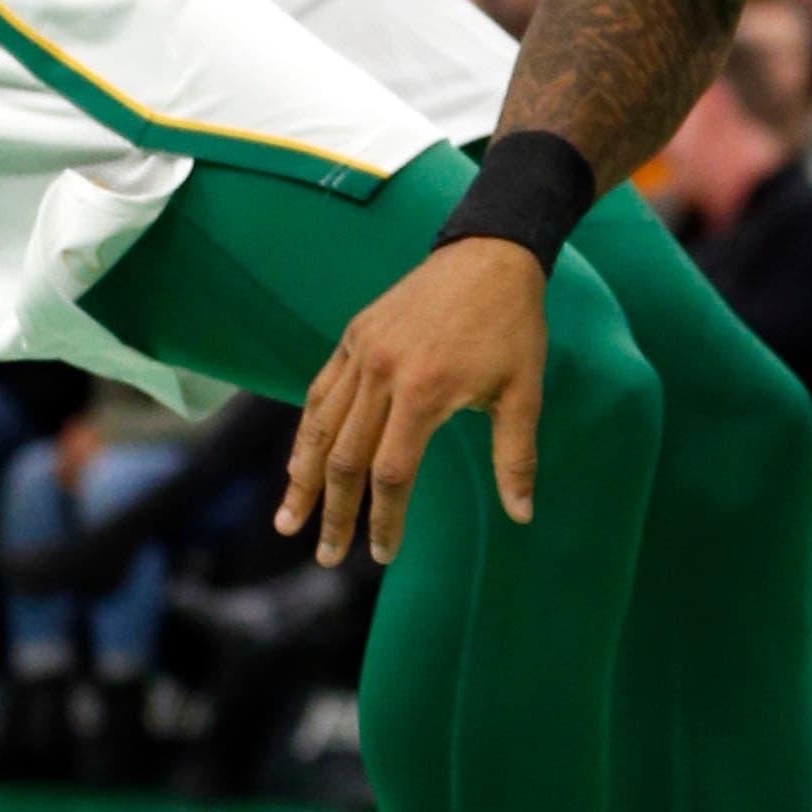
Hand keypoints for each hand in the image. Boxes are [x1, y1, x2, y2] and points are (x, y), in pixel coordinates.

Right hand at [279, 238, 549, 563]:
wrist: (489, 255)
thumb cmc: (512, 327)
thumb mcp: (524, 392)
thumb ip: (516, 457)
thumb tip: (522, 515)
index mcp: (424, 391)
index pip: (391, 472)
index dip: (384, 519)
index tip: (384, 554)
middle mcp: (382, 373)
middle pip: (344, 458)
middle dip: (334, 513)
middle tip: (327, 557)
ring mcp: (361, 351)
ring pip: (319, 426)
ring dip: (301, 477)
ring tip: (288, 521)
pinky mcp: (353, 336)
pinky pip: (320, 391)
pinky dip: (307, 430)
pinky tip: (299, 461)